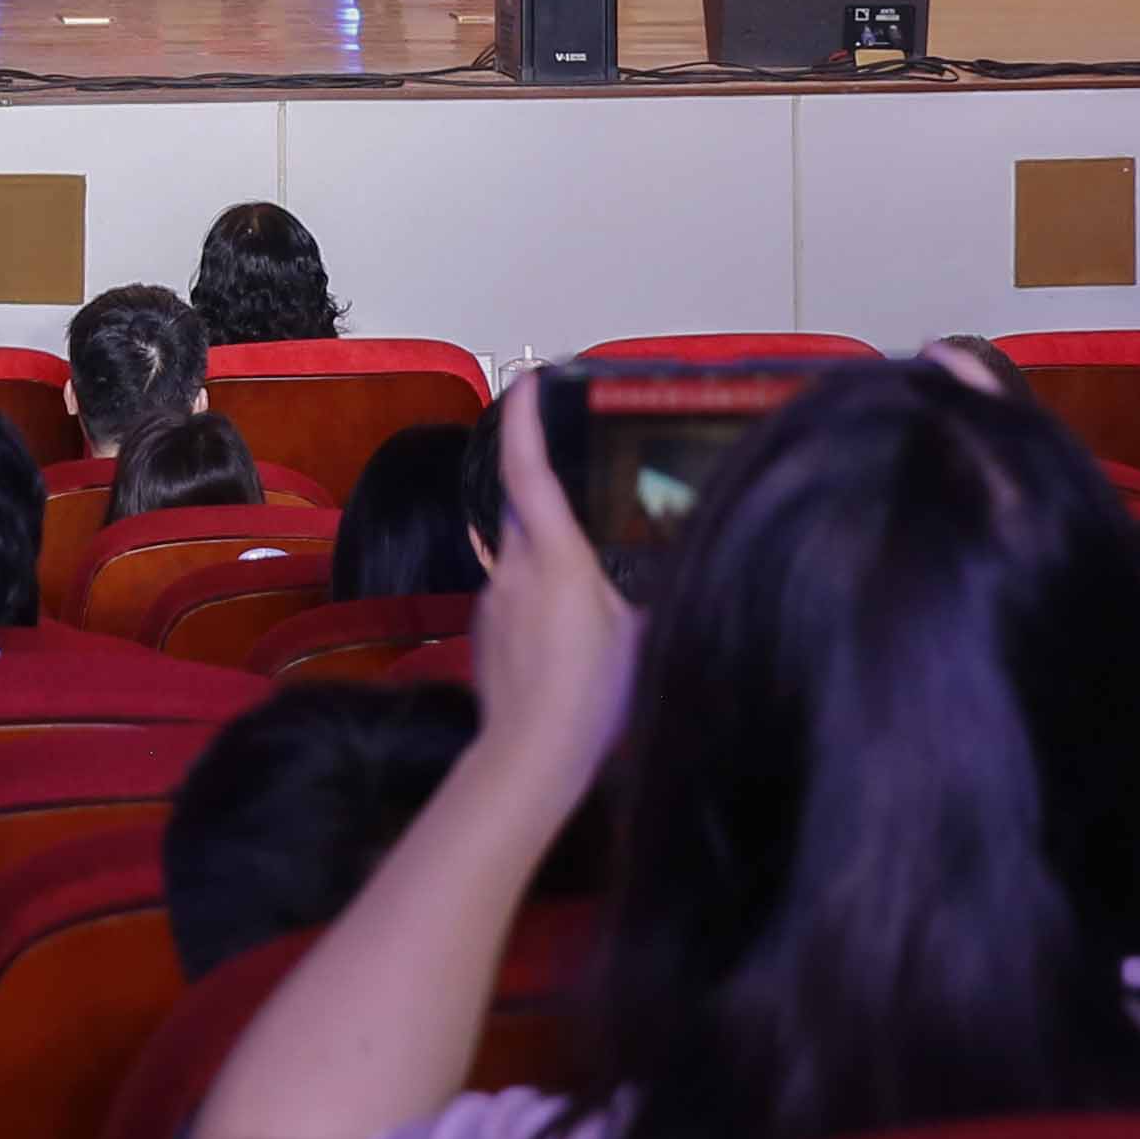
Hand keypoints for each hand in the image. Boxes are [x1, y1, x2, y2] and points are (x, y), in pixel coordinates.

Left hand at [472, 373, 643, 791]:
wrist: (530, 756)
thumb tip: (655, 575)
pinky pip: (513, 599)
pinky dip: (538, 604)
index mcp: (553, 556)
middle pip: (524, 512)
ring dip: (549, 564)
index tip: (527, 382)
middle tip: (584, 505)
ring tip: (589, 605)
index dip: (525, 422)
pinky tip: (566, 644)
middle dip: (548, 499)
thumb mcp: (640, 636)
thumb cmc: (595, 695)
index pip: (530, 471)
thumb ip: (640, 594)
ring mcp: (492, 600)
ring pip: (520, 559)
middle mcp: (513, 567)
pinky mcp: (484, 633)